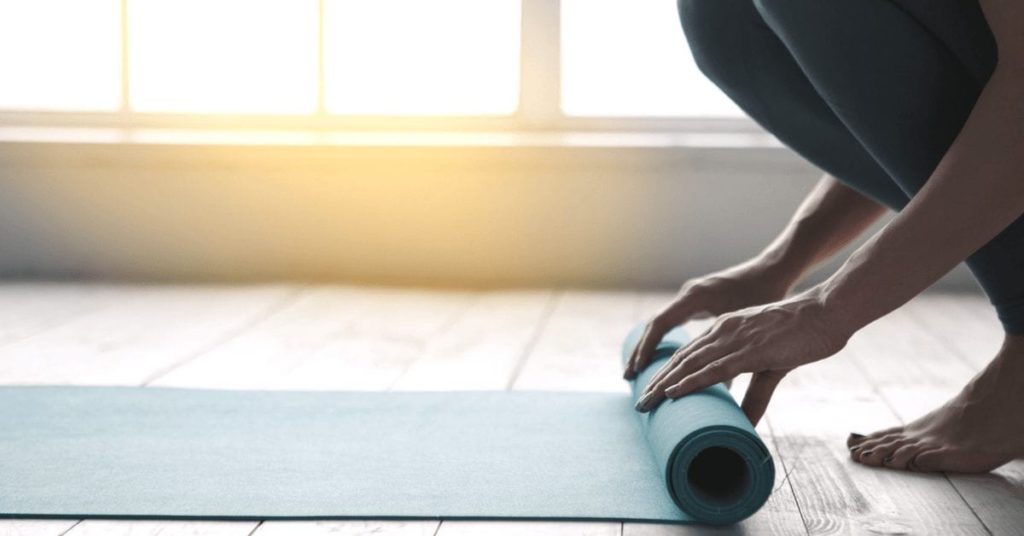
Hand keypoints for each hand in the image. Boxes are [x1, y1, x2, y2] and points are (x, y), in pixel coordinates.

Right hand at [624, 258, 795, 379]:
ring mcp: (692, 297)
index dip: (647, 349)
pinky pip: (672, 322)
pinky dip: (662, 340)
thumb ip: (732, 350)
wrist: (774, 269)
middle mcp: (688, 295)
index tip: (638, 371)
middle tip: (627, 377)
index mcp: (695, 297)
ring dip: (648, 347)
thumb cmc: (766, 294)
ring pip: (662, 324)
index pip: (660, 324)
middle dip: (640, 352)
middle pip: (654, 326)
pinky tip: (659, 357)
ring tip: (635, 372)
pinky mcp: (698, 301)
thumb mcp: (748, 326)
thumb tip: (721, 389)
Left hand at [634, 289, 850, 424]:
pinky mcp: (751, 349)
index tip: (651, 391)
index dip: (667, 372)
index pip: (688, 353)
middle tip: (639, 403)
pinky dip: (690, 381)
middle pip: (681, 359)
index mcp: (726, 329)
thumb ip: (755, 393)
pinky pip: (714, 369)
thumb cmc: (804, 335)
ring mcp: (735, 338)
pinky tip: (672, 392)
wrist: (828, 312)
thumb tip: (745, 421)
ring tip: (646, 403)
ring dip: (665, 385)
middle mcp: (724, 330)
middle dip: (657, 381)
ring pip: (690, 364)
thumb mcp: (771, 364)